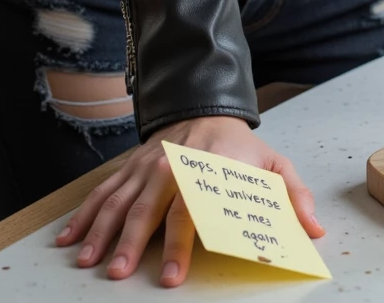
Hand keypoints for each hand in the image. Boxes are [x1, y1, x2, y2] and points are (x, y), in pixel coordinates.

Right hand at [55, 114, 323, 286]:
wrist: (206, 106)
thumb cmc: (240, 147)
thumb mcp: (273, 164)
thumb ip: (292, 197)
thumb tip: (315, 228)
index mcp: (208, 169)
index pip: (194, 210)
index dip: (183, 244)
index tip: (174, 277)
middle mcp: (173, 167)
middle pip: (149, 207)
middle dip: (133, 243)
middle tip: (120, 274)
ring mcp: (147, 166)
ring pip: (119, 200)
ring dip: (102, 232)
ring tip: (89, 262)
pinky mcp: (130, 168)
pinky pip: (103, 193)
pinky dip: (84, 216)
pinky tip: (68, 240)